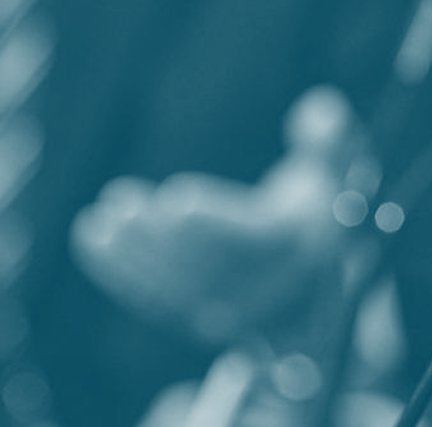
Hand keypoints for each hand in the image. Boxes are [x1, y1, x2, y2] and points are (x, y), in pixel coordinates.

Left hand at [73, 86, 367, 346]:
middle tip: (121, 207)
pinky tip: (91, 240)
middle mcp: (272, 289)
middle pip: (210, 268)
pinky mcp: (202, 322)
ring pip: (179, 289)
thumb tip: (319, 110)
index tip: (174, 198)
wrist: (323, 281)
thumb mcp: (341, 169)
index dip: (215, 220)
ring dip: (134, 258)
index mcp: (306, 246)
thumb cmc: (325, 208)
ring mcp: (237, 314)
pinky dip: (121, 274)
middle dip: (161, 239)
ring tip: (98, 222)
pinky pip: (159, 301)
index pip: (257, 239)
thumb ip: (331, 139)